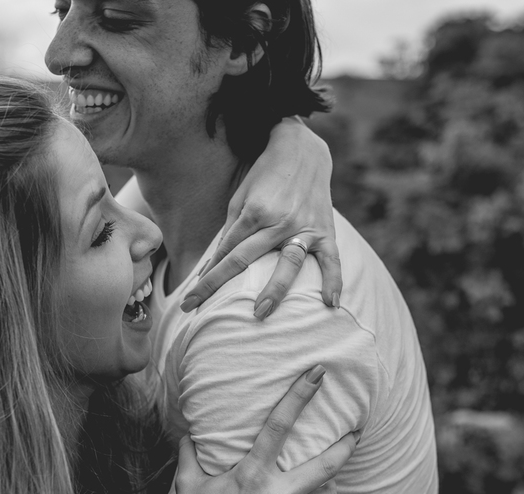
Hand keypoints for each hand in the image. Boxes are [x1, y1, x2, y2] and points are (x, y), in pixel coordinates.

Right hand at [171, 365, 357, 493]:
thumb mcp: (188, 487)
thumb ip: (189, 454)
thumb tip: (188, 432)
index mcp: (251, 475)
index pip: (280, 425)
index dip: (300, 395)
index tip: (319, 374)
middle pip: (327, 462)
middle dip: (347, 443)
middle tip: (356, 431)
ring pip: (330, 493)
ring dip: (328, 483)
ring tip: (323, 479)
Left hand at [179, 118, 341, 318]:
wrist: (303, 150)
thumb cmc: (266, 176)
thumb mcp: (241, 197)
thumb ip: (231, 230)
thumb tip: (215, 264)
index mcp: (254, 212)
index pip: (225, 251)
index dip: (206, 275)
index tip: (190, 298)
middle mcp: (278, 221)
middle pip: (244, 259)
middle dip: (219, 285)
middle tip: (197, 311)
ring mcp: (303, 227)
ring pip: (288, 263)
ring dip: (274, 289)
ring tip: (260, 313)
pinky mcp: (325, 231)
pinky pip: (331, 260)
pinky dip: (333, 281)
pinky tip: (330, 303)